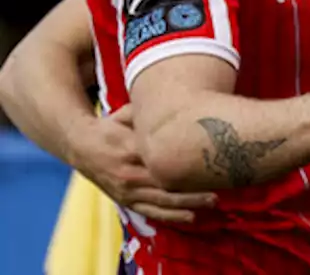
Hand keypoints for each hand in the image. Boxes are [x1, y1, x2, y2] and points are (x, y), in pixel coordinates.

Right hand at [68, 105, 215, 222]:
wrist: (80, 145)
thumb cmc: (111, 127)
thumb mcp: (128, 114)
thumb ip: (150, 114)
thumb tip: (182, 101)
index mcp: (131, 150)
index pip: (161, 159)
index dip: (186, 163)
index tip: (210, 162)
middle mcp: (129, 173)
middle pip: (166, 184)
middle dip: (193, 190)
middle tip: (219, 189)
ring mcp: (127, 190)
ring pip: (161, 201)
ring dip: (187, 204)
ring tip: (212, 202)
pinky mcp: (125, 200)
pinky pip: (150, 211)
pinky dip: (171, 216)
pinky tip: (190, 218)